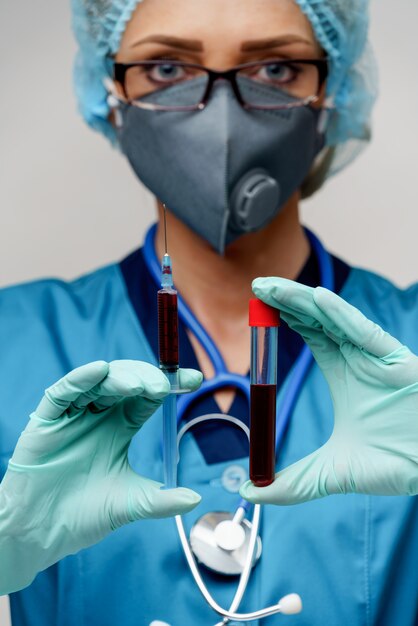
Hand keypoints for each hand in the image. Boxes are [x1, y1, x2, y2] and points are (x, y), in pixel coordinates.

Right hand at [0, 360, 201, 593]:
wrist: (41, 534)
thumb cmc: (83, 516)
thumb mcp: (131, 503)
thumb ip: (162, 500)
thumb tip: (197, 498)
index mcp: (120, 427)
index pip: (149, 398)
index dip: (171, 384)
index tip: (196, 379)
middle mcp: (99, 415)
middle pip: (127, 382)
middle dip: (148, 378)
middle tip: (164, 385)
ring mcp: (73, 415)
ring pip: (99, 382)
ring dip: (120, 377)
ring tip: (138, 386)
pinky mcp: (48, 420)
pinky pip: (63, 392)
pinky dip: (81, 378)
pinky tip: (99, 370)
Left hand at [240, 278, 417, 504]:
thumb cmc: (397, 462)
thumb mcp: (333, 473)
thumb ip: (294, 482)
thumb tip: (252, 493)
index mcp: (345, 374)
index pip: (312, 335)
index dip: (287, 318)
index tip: (259, 307)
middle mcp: (360, 359)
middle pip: (319, 319)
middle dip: (288, 301)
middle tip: (258, 286)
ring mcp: (379, 357)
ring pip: (337, 319)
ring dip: (304, 301)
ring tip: (273, 287)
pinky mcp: (399, 362)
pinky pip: (367, 334)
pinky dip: (342, 316)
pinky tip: (318, 299)